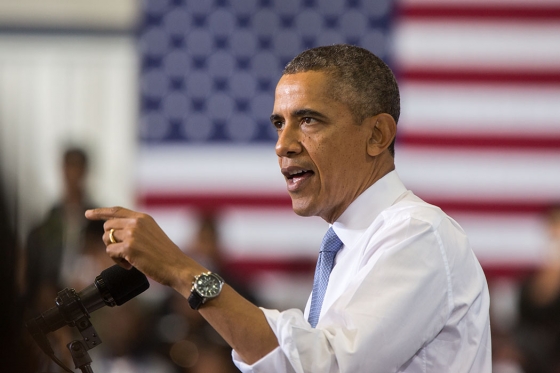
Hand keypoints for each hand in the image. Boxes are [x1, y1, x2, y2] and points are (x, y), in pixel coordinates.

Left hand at [85, 206, 205, 291]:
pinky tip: (130, 265)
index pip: (116, 210)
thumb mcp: (152, 234)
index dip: (100, 212)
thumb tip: (113, 234)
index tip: (88, 214)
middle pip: (107, 226)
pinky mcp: (129, 248)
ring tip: (128, 259)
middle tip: (122, 252)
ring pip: (107, 239)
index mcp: (143, 217)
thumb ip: (136, 229)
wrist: (176, 266)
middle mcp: (136, 222)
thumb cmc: (165, 254)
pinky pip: (110, 252)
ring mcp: (132, 234)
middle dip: (110, 240)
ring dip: (114, 252)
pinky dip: (117, 261)